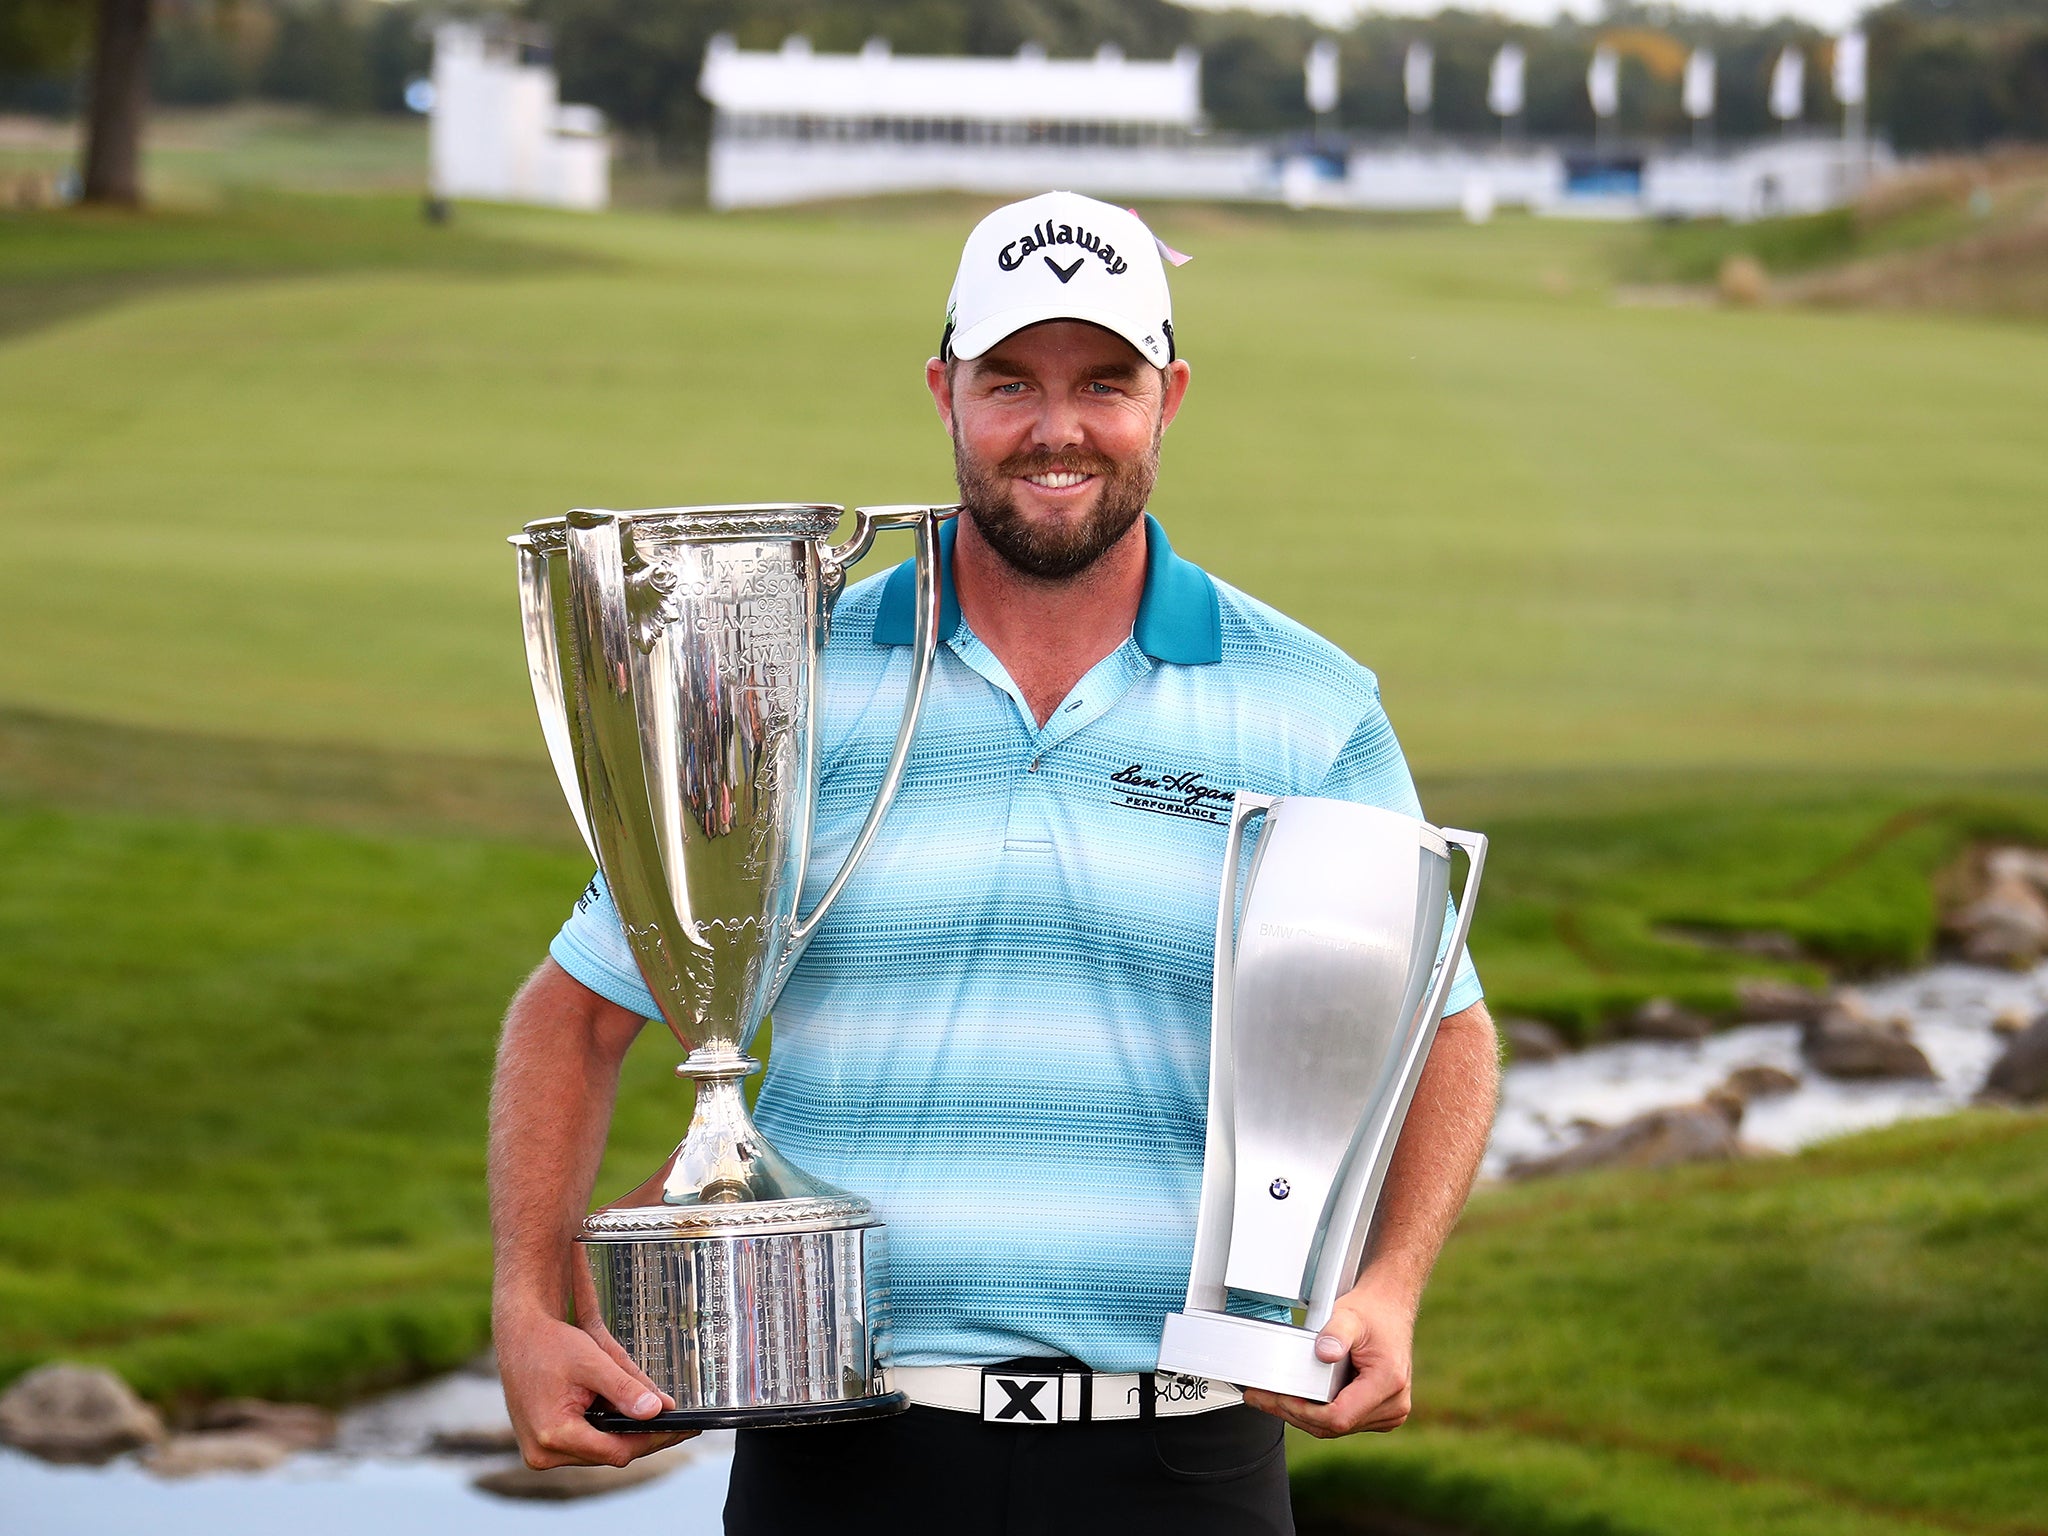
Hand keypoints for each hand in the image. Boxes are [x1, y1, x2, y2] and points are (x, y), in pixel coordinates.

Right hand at [496, 1308, 694, 1468]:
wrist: (518, 1336)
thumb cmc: (550, 1344)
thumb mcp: (593, 1361)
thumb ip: (625, 1387)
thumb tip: (658, 1410)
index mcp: (554, 1435)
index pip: (617, 1450)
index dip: (652, 1439)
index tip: (680, 1428)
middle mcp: (543, 1453)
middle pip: (609, 1455)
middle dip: (644, 1438)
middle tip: (679, 1426)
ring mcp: (540, 1453)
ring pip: (598, 1452)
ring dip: (626, 1436)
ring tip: (660, 1421)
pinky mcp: (542, 1446)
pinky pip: (585, 1445)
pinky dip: (607, 1432)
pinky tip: (629, 1419)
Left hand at [1242, 1282, 1415, 1437]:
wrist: (1390, 1309)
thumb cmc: (1372, 1312)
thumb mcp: (1350, 1315)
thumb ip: (1336, 1333)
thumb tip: (1324, 1353)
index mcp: (1388, 1383)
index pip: (1340, 1417)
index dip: (1305, 1412)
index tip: (1281, 1398)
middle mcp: (1393, 1404)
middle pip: (1334, 1427)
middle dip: (1295, 1413)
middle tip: (1264, 1398)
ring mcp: (1388, 1412)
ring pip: (1336, 1429)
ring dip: (1303, 1416)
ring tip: (1273, 1399)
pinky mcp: (1378, 1412)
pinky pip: (1342, 1422)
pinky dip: (1316, 1413)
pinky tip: (1296, 1399)